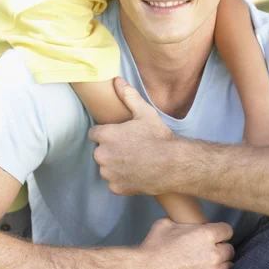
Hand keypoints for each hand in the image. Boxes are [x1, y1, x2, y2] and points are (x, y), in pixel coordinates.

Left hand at [88, 77, 177, 195]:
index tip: (118, 135)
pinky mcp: (116, 187)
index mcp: (106, 135)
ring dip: (115, 165)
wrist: (173, 165)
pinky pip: (114, 182)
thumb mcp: (145, 113)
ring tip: (133, 160)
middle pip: (99, 151)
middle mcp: (103, 155)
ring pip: (106, 167)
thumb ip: (128, 96)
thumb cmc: (159, 137)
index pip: (94, 133)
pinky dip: (122, 179)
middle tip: (129, 148)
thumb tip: (117, 81)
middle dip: (110, 149)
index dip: (106, 133)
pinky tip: (136, 172)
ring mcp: (109, 173)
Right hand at [136, 218, 233, 268]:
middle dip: (220, 249)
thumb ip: (185, 223)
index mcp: (206, 234)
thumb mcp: (167, 223)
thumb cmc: (153, 246)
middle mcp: (213, 254)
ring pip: (227, 268)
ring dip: (219, 266)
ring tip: (205, 266)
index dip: (220, 232)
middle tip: (208, 252)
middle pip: (229, 250)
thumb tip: (189, 225)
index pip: (227, 231)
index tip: (215, 236)